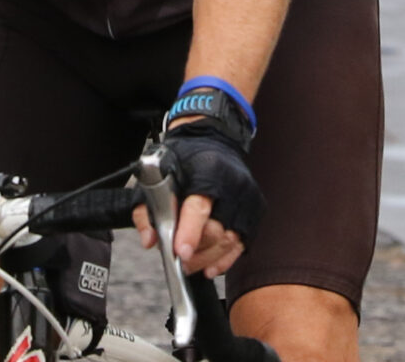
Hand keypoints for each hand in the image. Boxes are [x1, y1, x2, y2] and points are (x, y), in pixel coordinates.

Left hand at [133, 121, 264, 278]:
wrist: (214, 139)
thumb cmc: (185, 158)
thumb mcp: (158, 175)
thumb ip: (148, 209)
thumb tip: (150, 240)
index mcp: (206, 171)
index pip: (198, 207)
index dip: (189, 233)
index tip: (180, 253)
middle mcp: (232, 184)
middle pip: (216, 231)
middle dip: (197, 252)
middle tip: (180, 261)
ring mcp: (247, 197)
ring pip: (230, 241)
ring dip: (209, 259)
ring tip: (192, 264)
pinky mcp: (255, 209)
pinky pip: (242, 243)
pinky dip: (225, 259)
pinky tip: (211, 265)